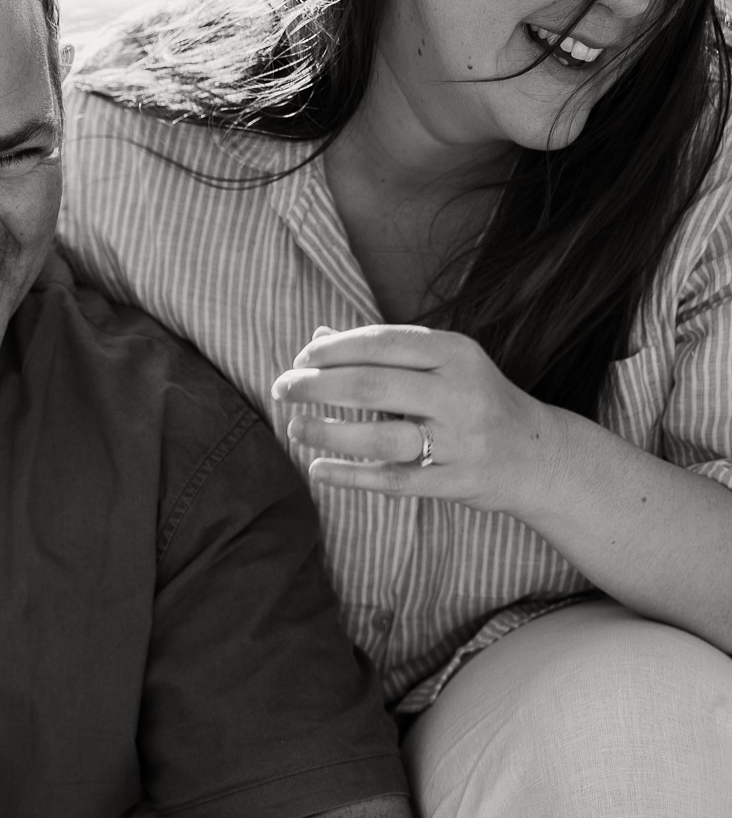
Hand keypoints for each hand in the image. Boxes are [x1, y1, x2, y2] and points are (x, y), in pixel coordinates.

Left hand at [272, 323, 563, 517]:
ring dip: (327, 433)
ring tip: (295, 429)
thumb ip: (385, 352)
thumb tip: (319, 337)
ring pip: (379, 436)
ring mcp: (458, 440)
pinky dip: (349, 477)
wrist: (535, 455)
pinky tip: (317, 472)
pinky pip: (391, 480)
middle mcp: (458, 392)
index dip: (332, 350)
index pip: (381, 343)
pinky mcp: (453, 481)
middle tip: (282, 390)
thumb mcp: (443, 364)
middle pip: (372, 386)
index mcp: (456, 353)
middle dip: (316, 386)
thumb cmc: (475, 401)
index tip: (299, 358)